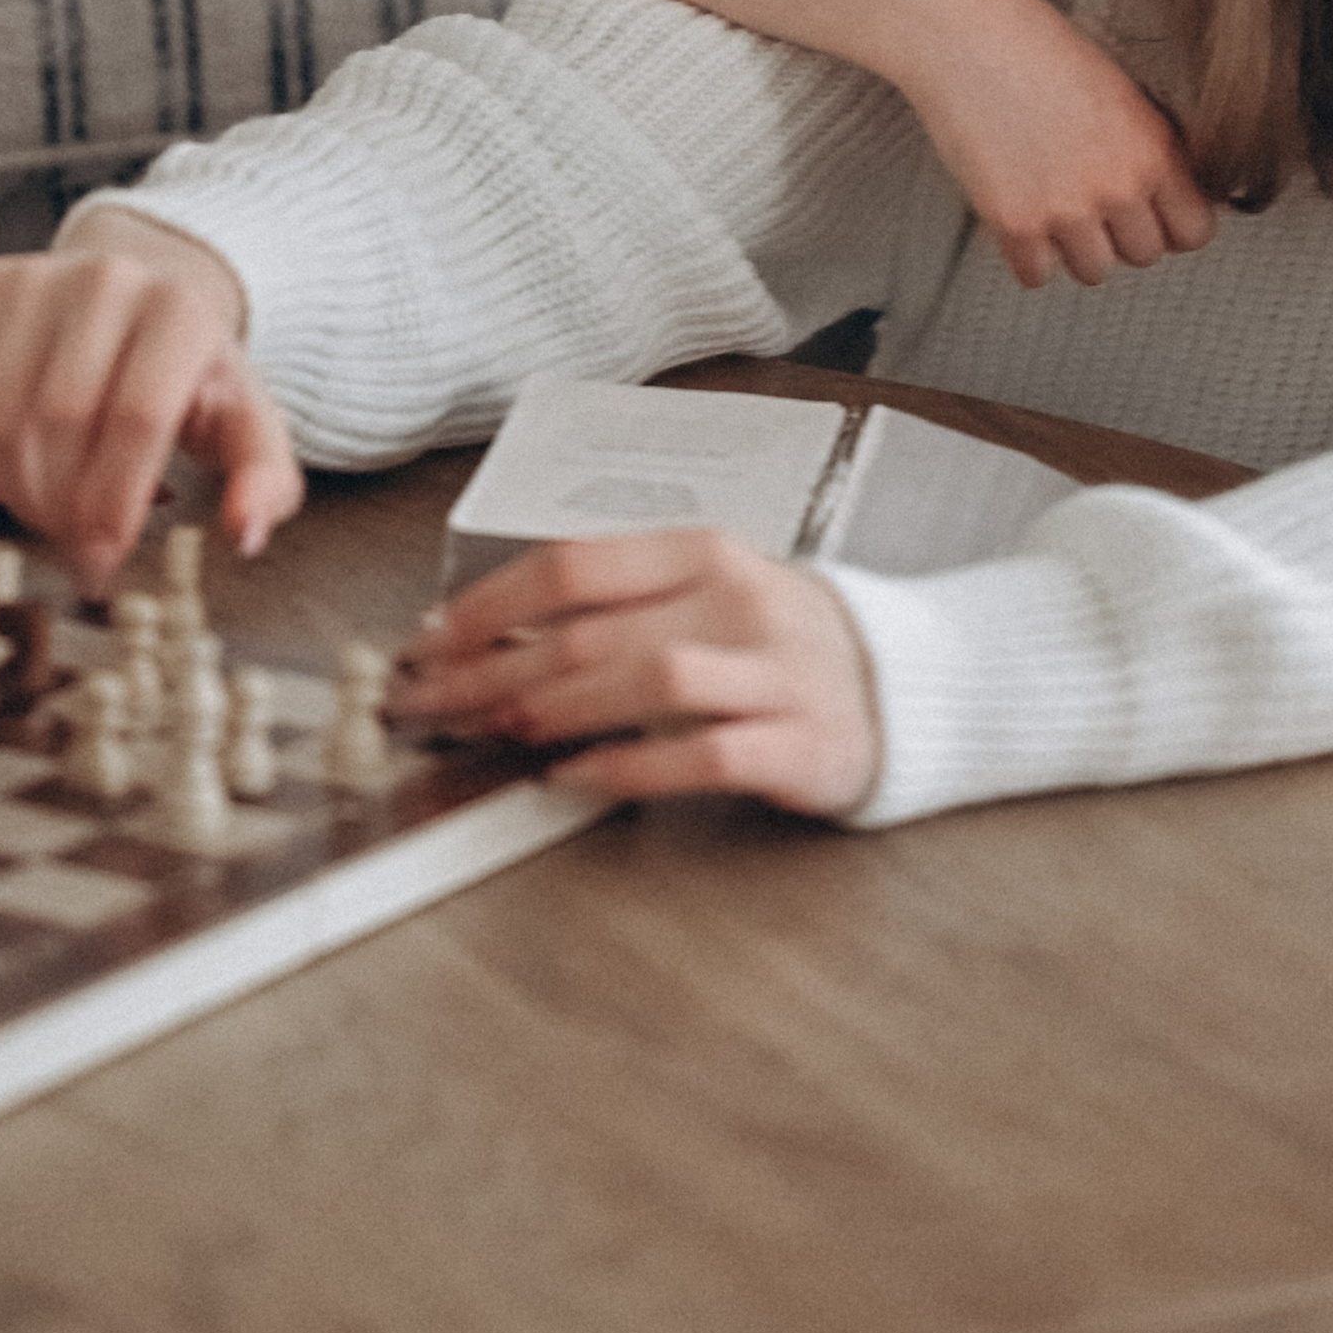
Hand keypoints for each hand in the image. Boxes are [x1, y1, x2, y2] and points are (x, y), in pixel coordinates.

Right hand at [0, 216, 303, 589]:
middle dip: (61, 507)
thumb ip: (263, 482)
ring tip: (51, 511)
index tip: (103, 561)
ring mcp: (36, 277)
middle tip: (75, 548)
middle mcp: (109, 277)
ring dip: (17, 491)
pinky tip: (20, 466)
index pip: (137, 417)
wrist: (139, 298)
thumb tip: (245, 532)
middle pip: (61, 420)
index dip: (113, 501)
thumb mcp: (245, 425)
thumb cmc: (189, 376)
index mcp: (183, 309)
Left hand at [387, 529, 880, 817]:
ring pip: (648, 679)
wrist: (905, 685)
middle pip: (593, 629)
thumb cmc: (777, 644)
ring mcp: (775, 671)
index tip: (428, 643)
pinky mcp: (800, 743)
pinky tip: (574, 780)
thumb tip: (488, 639)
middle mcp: (739, 600)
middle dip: (491, 672)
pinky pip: (703, 754)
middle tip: (430, 707)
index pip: (574, 563)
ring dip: (557, 710)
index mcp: (704, 552)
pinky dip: (628, 767)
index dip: (487, 605)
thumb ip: (616, 610)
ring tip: (500, 735)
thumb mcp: (704, 597)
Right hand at [896, 0, 1218, 289]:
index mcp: (1153, 148)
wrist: (965, 36)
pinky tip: (1021, 216)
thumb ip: (1149, 148)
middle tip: (1092, 206)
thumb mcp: (1120, 91)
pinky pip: (1037, 274)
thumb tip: (1169, 194)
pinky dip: (1028, 256)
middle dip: (1121, 235)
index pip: (1194, 231)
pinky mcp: (1014, 222)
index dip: (1173, 226)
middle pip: (1143, 256)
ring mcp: (1066, 209)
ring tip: (1053, 208)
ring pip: (1093, 271)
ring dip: (1075, 249)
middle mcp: (1118, 186)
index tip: (1152, 218)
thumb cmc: (1038, 47)